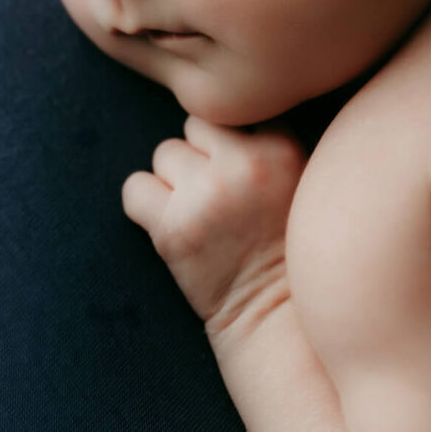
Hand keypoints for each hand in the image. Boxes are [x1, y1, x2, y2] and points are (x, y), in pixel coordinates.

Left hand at [121, 115, 306, 339]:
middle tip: (217, 200)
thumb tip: (203, 115)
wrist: (274, 316)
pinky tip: (169, 226)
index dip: (228, 148)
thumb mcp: (296, 180)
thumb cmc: (282, 245)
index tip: (241, 180)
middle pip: (192, 130)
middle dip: (198, 159)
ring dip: (172, 182)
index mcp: (282, 149)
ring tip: (199, 216)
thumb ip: (263, 142)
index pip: (228, 116)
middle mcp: (245, 166)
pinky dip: (143, 205)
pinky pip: (134, 189)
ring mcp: (206, 196)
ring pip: (163, 154)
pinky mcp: (173, 228)